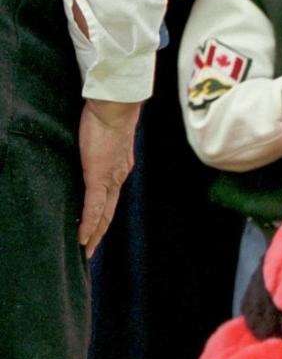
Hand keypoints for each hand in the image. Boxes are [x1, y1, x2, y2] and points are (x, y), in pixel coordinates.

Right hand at [77, 99, 141, 257]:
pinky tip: (83, 236)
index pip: (111, 199)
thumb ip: (102, 150)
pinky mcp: (99, 176)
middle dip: (100, 233)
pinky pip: (94, 206)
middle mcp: (119, 178)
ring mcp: (110, 178)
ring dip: (95, 234)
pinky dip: (89, 223)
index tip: (97, 231)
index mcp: (120, 169)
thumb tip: (95, 151)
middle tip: (91, 251)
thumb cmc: (109, 116)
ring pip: (103, 214)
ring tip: (86, 250)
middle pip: (109, 212)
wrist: (116, 108)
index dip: (104, 217)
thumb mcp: (106, 138)